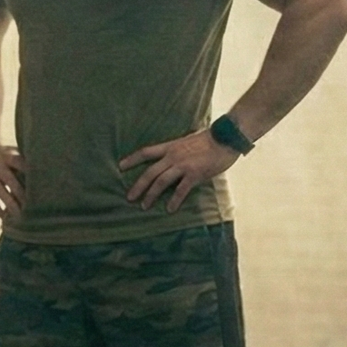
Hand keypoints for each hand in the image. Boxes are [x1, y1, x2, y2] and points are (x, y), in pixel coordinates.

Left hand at [120, 129, 237, 211]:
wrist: (226, 138)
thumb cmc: (210, 139)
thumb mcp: (187, 141)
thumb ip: (177, 151)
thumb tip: (170, 161)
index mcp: (170, 147)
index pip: (146, 152)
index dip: (132, 159)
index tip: (120, 166)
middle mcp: (173, 156)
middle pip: (150, 172)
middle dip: (138, 186)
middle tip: (129, 198)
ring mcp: (183, 165)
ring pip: (161, 182)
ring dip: (151, 195)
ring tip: (144, 206)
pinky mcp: (195, 174)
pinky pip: (181, 190)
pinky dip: (174, 200)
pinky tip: (169, 209)